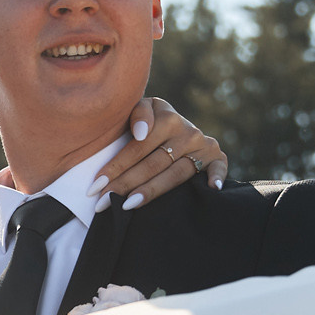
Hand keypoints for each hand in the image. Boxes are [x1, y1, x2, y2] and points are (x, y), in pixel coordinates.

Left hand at [96, 98, 227, 211]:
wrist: (174, 123)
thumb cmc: (149, 120)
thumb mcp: (143, 108)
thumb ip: (138, 114)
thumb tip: (140, 134)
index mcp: (168, 119)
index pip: (137, 148)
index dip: (115, 167)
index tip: (95, 186)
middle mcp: (188, 133)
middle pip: (153, 164)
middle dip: (126, 184)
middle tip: (103, 203)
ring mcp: (203, 147)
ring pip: (176, 174)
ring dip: (152, 191)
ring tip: (128, 206)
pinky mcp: (216, 157)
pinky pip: (219, 168)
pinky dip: (218, 177)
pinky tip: (211, 190)